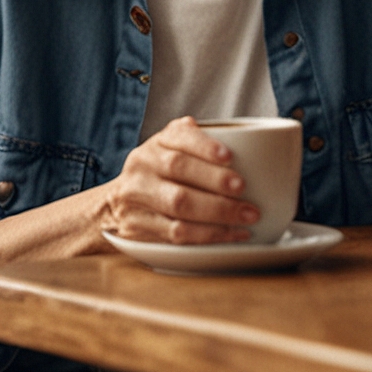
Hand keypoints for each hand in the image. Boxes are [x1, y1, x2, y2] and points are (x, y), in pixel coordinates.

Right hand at [101, 116, 260, 244]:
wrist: (116, 203)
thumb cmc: (162, 174)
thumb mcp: (175, 149)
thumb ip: (202, 144)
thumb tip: (255, 147)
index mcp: (158, 141)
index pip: (180, 137)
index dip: (205, 146)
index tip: (229, 156)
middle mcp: (143, 164)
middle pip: (179, 170)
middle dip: (215, 181)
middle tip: (244, 190)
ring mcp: (136, 195)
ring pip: (178, 206)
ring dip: (218, 214)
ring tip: (247, 217)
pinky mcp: (137, 226)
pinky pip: (176, 233)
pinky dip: (208, 235)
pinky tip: (232, 234)